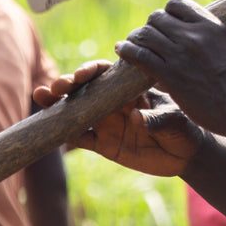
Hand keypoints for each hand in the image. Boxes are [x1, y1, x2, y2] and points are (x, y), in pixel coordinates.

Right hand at [34, 59, 202, 175]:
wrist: (186, 154)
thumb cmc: (184, 127)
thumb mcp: (176, 120)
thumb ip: (156, 118)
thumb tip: (135, 118)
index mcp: (129, 87)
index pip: (107, 73)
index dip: (91, 71)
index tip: (81, 76)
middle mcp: (113, 101)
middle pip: (85, 89)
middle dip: (68, 84)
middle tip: (55, 87)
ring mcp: (106, 122)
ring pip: (76, 111)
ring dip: (57, 105)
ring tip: (40, 97)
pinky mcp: (104, 144)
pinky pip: (81, 138)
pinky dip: (66, 135)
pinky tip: (51, 131)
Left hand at [116, 0, 225, 139]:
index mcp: (212, 26)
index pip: (176, 3)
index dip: (168, 12)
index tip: (167, 24)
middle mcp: (195, 36)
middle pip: (157, 17)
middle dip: (151, 26)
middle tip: (149, 38)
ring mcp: (181, 55)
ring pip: (145, 34)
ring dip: (135, 38)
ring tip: (131, 44)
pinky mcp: (170, 76)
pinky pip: (140, 55)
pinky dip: (127, 51)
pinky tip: (122, 51)